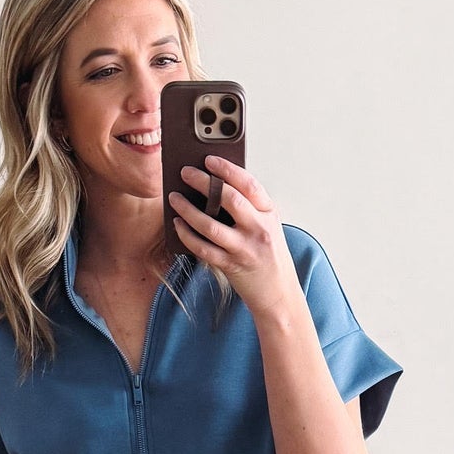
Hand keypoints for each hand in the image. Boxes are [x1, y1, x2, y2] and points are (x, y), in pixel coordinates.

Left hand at [168, 156, 304, 322]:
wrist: (278, 293)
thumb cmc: (269, 256)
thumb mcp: (267, 225)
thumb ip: (248, 208)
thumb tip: (213, 186)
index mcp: (268, 213)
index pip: (248, 184)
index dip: (227, 169)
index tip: (209, 159)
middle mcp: (258, 229)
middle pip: (228, 199)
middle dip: (204, 182)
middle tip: (185, 172)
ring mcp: (244, 249)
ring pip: (210, 225)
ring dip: (188, 209)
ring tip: (174, 198)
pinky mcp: (231, 266)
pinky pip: (203, 248)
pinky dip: (186, 234)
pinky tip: (177, 224)